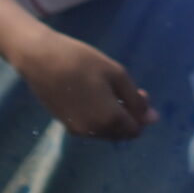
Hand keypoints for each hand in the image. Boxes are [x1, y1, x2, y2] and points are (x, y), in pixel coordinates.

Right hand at [13, 30, 155, 138]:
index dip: (142, 114)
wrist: (40, 59)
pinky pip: (90, 127)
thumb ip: (136, 100)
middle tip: (125, 90)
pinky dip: (98, 117)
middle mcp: (92, 131)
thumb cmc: (83, 62)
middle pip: (121, 133)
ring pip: (105, 131)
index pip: (135, 130)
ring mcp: (76, 129)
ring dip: (113, 117)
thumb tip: (153, 120)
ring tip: (109, 91)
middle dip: (129, 116)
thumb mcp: (118, 76)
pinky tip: (94, 96)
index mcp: (109, 120)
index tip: (139, 92)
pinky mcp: (64, 124)